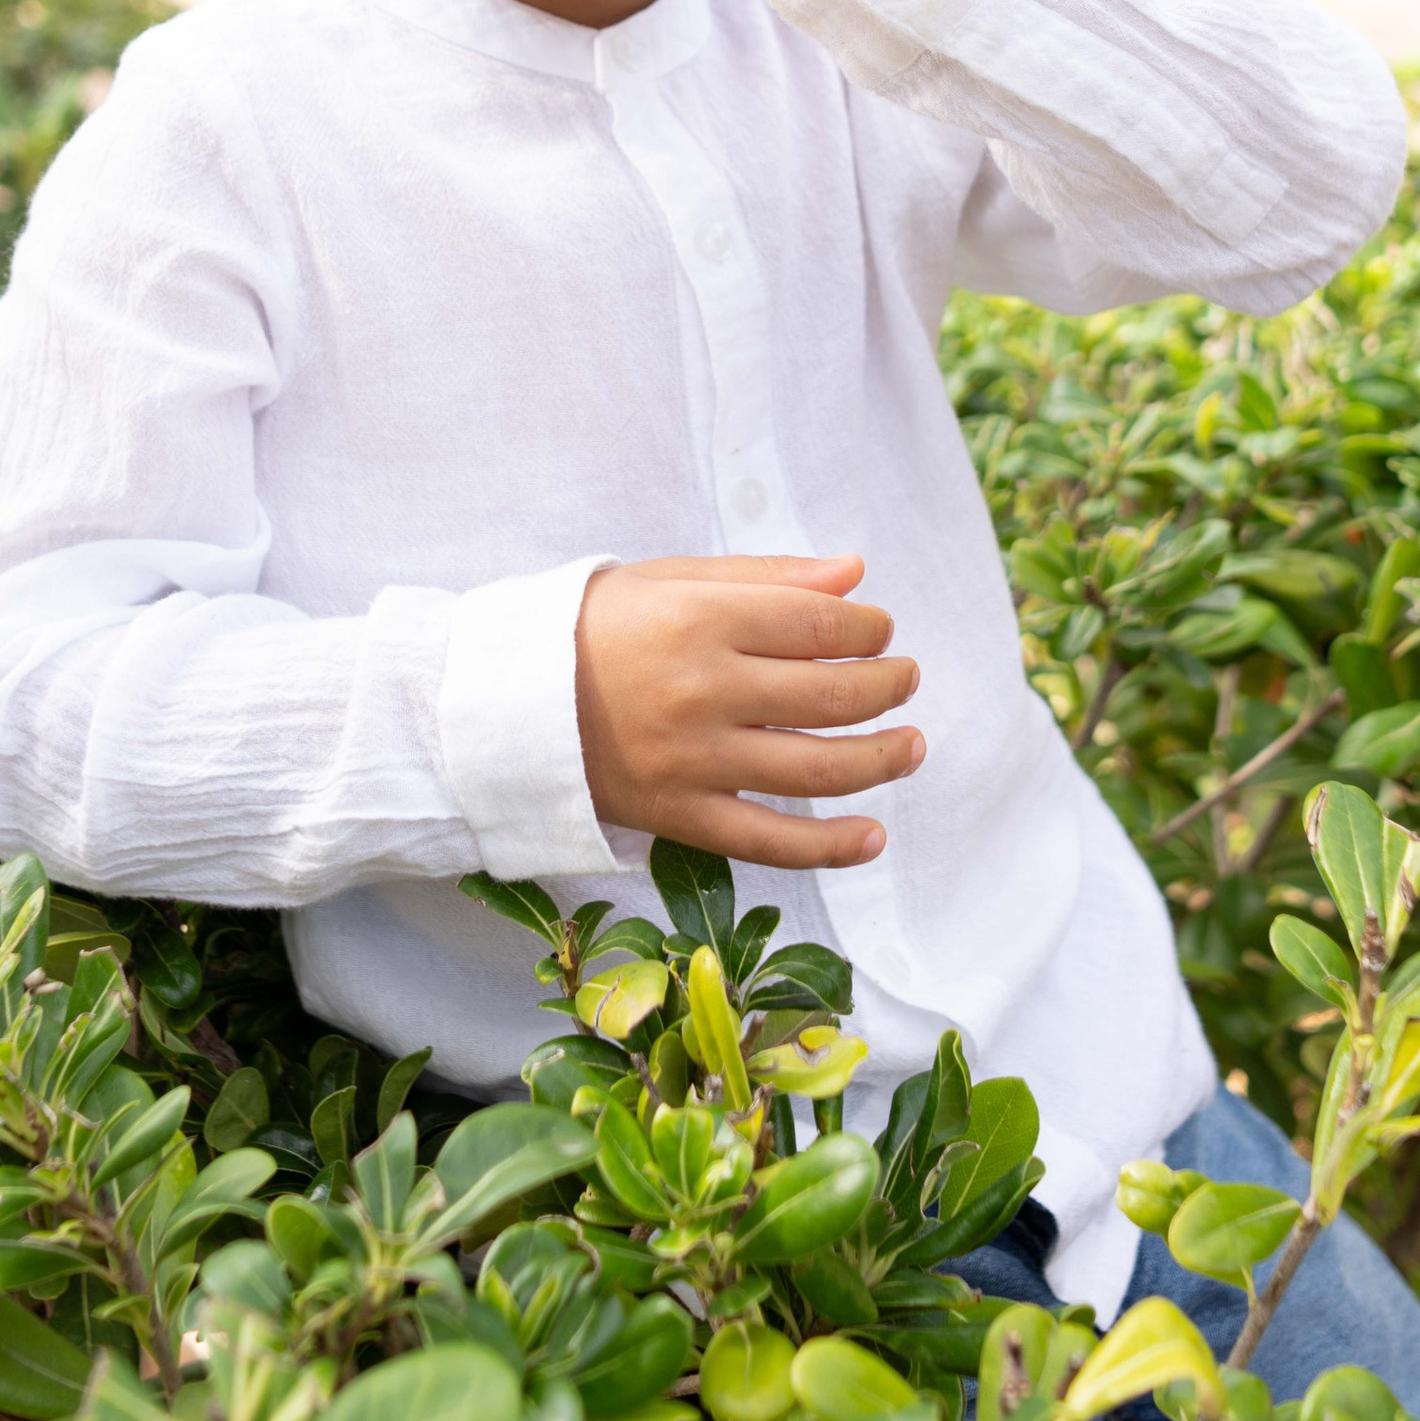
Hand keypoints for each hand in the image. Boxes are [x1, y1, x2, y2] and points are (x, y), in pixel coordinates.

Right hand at [574, 552, 922, 870]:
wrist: (507, 703)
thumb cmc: (595, 629)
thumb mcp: (672, 580)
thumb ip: (767, 576)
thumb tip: (855, 574)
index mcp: (700, 619)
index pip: (817, 623)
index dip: (867, 626)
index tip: (880, 628)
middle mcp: (702, 690)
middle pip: (831, 693)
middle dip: (887, 684)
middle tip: (906, 678)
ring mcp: (693, 760)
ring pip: (816, 768)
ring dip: (882, 759)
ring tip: (913, 745)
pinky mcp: (679, 815)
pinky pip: (769, 841)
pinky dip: (830, 846)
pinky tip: (873, 836)